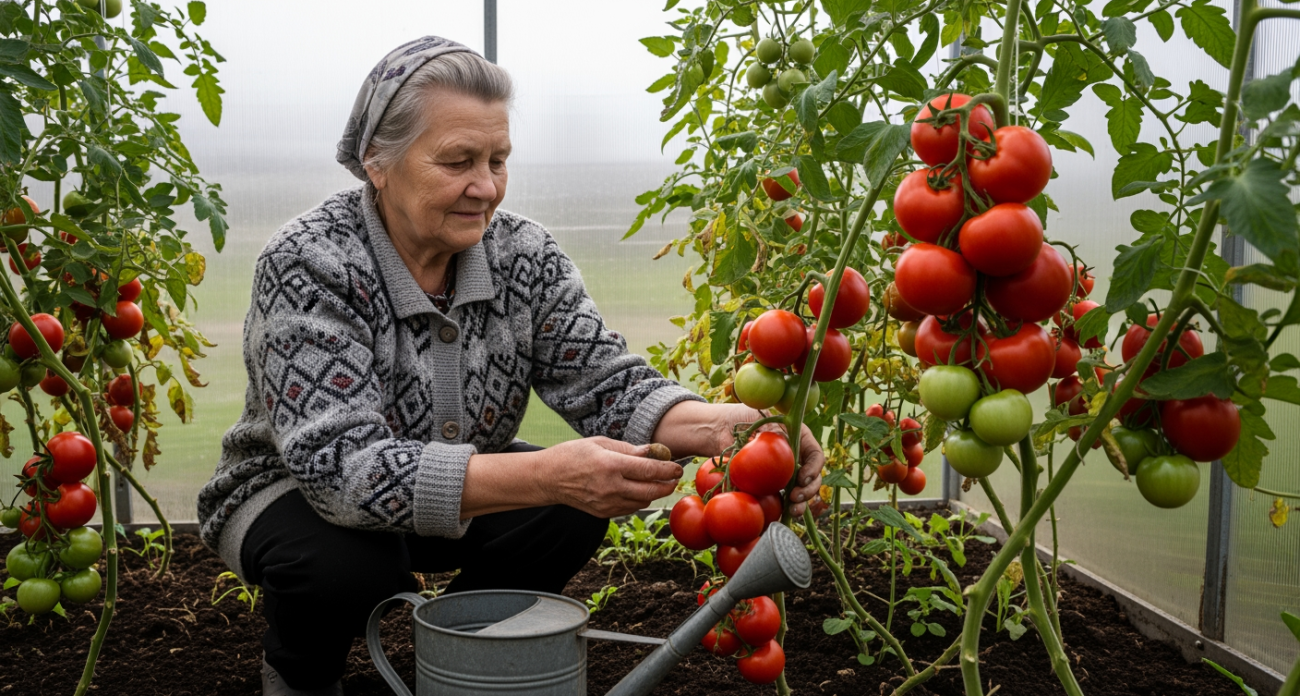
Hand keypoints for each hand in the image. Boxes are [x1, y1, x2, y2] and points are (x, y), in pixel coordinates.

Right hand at [541, 437, 682, 518]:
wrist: (548, 479)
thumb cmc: (572, 455)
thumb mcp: (600, 443)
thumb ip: (627, 449)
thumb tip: (651, 451)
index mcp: (611, 465)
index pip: (649, 470)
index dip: (667, 469)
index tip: (677, 467)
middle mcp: (611, 487)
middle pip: (651, 491)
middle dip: (667, 485)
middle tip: (674, 477)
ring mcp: (607, 503)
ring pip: (643, 502)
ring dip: (654, 493)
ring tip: (658, 482)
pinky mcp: (603, 513)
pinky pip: (630, 508)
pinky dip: (639, 500)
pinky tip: (639, 490)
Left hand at [710, 404, 826, 517]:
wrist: (720, 431)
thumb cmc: (741, 419)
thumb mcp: (760, 418)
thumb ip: (773, 430)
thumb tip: (784, 448)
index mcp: (798, 439)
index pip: (815, 455)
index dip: (813, 468)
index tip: (803, 478)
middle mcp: (795, 458)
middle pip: (812, 477)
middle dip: (809, 490)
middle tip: (795, 497)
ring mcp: (784, 473)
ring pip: (801, 491)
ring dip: (801, 504)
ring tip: (793, 511)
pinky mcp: (771, 486)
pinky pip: (782, 499)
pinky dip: (785, 508)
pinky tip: (782, 515)